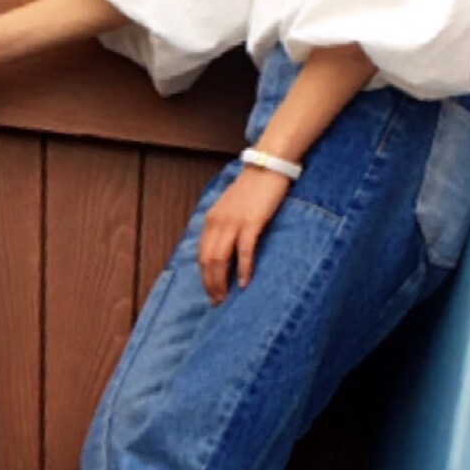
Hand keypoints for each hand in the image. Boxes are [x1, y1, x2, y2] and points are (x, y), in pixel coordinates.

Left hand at [198, 165, 291, 304]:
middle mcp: (217, 222)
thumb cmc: (253, 189)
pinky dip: (242, 268)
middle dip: (210, 284)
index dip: (204, 277)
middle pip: (208, 260)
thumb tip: (225, 250)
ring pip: (221, 259)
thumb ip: (225, 226)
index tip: (210, 293)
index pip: (202, 255)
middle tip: (216, 302)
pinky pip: (244, 251)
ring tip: (225, 297)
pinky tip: (244, 282)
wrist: (268, 167)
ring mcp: (233, 222)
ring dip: (221, 281)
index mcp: (211, 220)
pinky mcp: (252, 222)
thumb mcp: (231, 208)